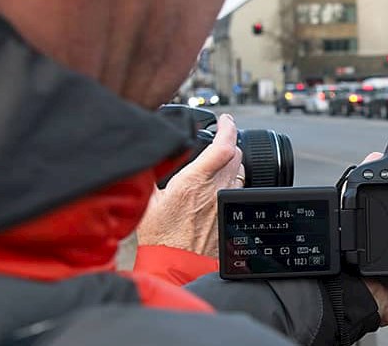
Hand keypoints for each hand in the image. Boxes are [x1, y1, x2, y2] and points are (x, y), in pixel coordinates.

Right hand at [137, 114, 243, 256]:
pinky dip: (231, 185)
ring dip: (232, 165)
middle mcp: (215, 191)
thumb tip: (148, 155)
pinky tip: (218, 190)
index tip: (225, 120)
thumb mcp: (148, 199)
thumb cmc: (160, 238)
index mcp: (195, 181)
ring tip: (219, 164)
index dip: (228, 127)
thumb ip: (151, 173)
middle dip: (229, 144)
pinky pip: (237, 193)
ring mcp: (225, 205)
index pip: (223, 146)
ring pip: (240, 174)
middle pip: (236, 156)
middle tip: (219, 141)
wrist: (174, 267)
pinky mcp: (230, 217)